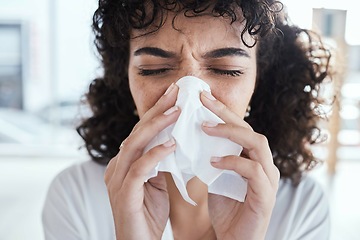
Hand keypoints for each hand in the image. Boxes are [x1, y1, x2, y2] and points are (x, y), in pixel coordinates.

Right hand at [104, 83, 179, 239]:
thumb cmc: (148, 214)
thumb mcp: (156, 183)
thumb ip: (160, 162)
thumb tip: (174, 141)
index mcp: (124, 163)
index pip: (141, 132)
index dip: (157, 112)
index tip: (174, 95)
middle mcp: (117, 166)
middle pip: (137, 131)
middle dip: (157, 110)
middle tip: (176, 91)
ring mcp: (117, 179)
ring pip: (136, 144)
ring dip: (157, 125)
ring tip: (177, 110)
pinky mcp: (124, 194)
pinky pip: (140, 169)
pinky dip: (156, 154)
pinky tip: (172, 143)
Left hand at [200, 91, 279, 239]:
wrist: (234, 239)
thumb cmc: (227, 208)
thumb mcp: (216, 177)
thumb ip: (211, 157)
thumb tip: (191, 136)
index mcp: (252, 158)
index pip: (239, 128)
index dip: (222, 111)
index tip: (201, 97)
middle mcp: (264, 164)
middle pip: (249, 129)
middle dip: (225, 113)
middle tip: (203, 100)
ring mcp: (268, 179)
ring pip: (257, 143)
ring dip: (230, 133)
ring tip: (205, 127)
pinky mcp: (266, 195)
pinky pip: (253, 171)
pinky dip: (233, 162)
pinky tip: (213, 161)